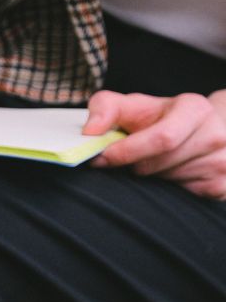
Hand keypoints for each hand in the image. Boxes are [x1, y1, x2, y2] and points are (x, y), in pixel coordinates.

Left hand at [84, 90, 225, 198]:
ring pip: (168, 182)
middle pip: (159, 165)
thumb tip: (90, 132)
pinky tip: (170, 172)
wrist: (205, 126)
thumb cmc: (161, 118)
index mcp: (195, 110)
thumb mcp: (133, 106)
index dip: (127, 152)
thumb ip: (105, 109)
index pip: (162, 138)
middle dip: (135, 165)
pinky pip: (181, 196)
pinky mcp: (222, 187)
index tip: (103, 158)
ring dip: (150, 177)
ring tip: (154, 162)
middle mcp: (216, 134)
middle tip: (130, 160)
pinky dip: (166, 188)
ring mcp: (222, 162)